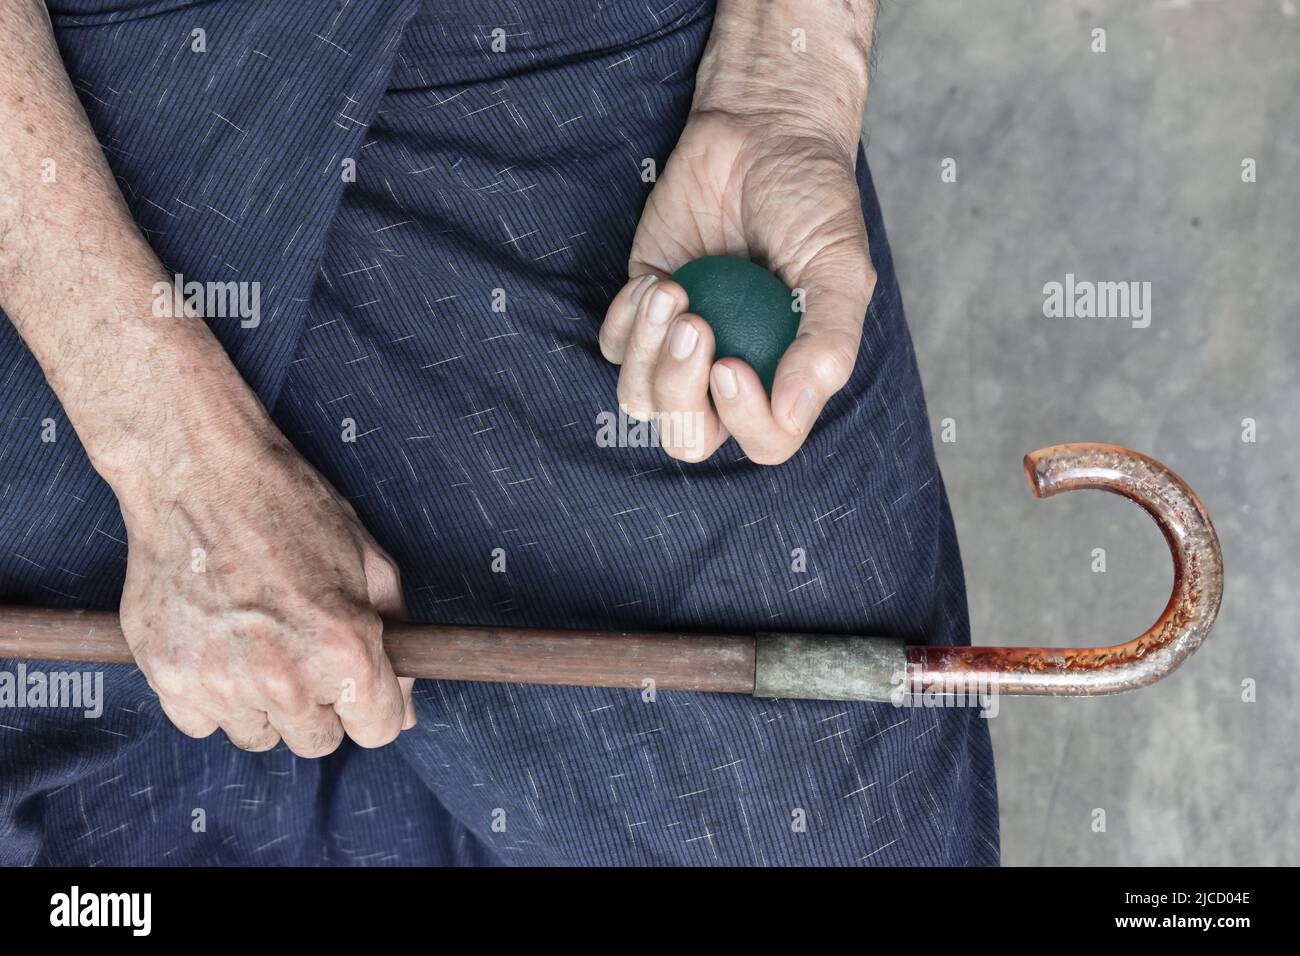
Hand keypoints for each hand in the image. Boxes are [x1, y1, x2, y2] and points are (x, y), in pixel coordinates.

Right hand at [117, 410, 414, 757]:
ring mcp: (221, 682)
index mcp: (345, 648)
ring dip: (264, 703)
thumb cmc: (290, 507)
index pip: (378, 729)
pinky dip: (211, 694)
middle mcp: (284, 678)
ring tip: (256, 638)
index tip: (358, 681)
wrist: (197, 473)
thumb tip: (405, 706)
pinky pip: (203, 722)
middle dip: (320, 703)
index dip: (374, 703)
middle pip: (318, 742)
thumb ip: (396, 638)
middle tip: (302, 648)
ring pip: (259, 736)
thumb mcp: (370, 561)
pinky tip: (218, 642)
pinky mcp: (169, 677)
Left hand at [599, 112, 875, 465]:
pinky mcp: (644, 308)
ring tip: (673, 293)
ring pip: (641, 400)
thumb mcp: (840, 267)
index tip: (732, 364)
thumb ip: (828, 342)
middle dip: (680, 394)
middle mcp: (732, 369)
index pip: (766, 440)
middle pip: (689, 435)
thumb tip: (795, 409)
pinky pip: (614, 347)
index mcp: (787, 374)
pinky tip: (658, 279)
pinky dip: (628, 320)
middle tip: (696, 326)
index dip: (744, 421)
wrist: (764, 132)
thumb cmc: (812, 200)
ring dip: (649, 356)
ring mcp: (682, 343)